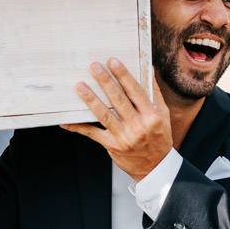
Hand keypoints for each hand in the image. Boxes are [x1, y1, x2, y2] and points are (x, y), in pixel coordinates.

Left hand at [61, 58, 172, 181]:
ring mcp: (124, 137)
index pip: (136, 91)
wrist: (156, 168)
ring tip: (80, 86)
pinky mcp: (112, 146)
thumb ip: (154, 93)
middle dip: (105, 82)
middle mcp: (138, 126)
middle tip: (94, 67)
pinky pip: (92, 134)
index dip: (124, 75)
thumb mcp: (163, 115)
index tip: (113, 61)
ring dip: (90, 99)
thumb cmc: (159, 137)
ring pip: (104, 115)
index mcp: (152, 116)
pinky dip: (78, 127)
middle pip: (118, 100)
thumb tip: (148, 68)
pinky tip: (66, 121)